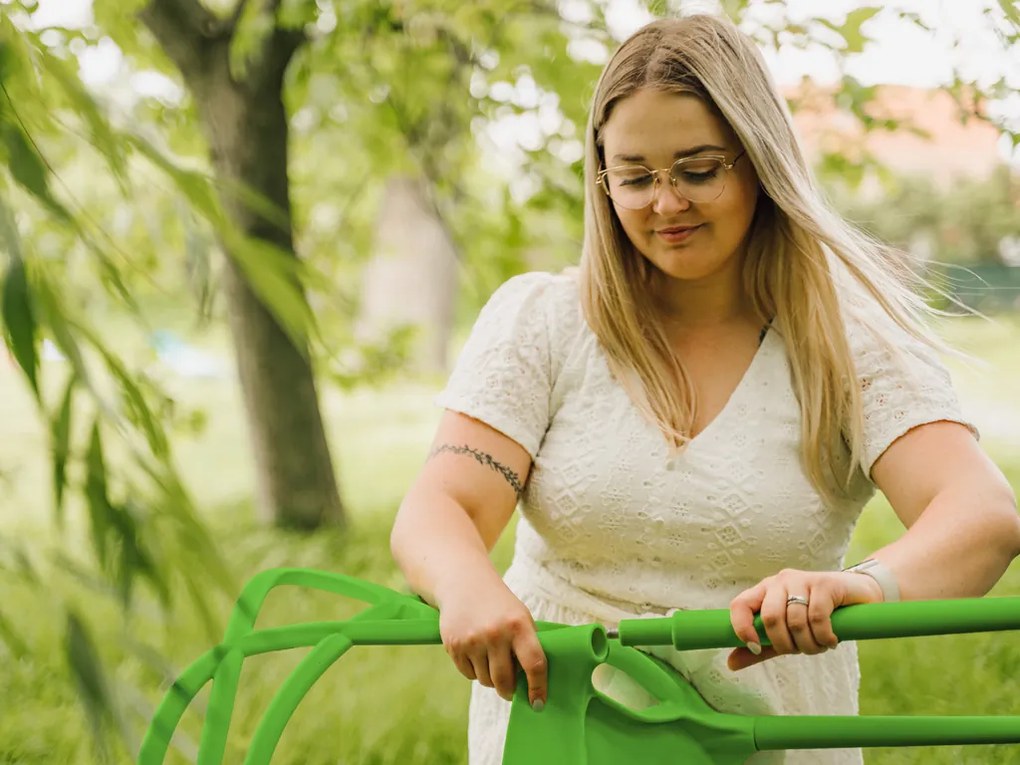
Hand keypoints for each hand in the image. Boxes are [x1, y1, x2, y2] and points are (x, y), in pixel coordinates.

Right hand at [437, 578, 546, 707]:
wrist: (463, 583)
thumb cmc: (499, 605)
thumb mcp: (520, 617)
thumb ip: (527, 646)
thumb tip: (531, 684)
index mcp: (518, 625)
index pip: (534, 664)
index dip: (538, 688)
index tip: (538, 704)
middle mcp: (495, 633)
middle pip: (505, 681)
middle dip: (509, 691)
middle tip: (511, 691)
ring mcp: (472, 640)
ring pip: (485, 680)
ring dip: (491, 678)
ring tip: (491, 659)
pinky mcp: (454, 645)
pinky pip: (468, 675)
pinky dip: (474, 671)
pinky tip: (475, 653)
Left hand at [727, 568, 883, 670]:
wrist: (858, 597)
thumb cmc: (816, 617)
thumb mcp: (785, 635)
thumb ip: (760, 647)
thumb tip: (730, 664)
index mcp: (764, 591)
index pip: (739, 604)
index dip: (742, 628)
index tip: (755, 648)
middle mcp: (780, 581)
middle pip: (770, 617)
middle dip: (785, 644)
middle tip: (801, 650)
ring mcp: (802, 580)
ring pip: (795, 621)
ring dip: (809, 644)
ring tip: (820, 646)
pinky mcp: (825, 583)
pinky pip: (817, 617)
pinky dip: (824, 637)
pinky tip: (831, 640)